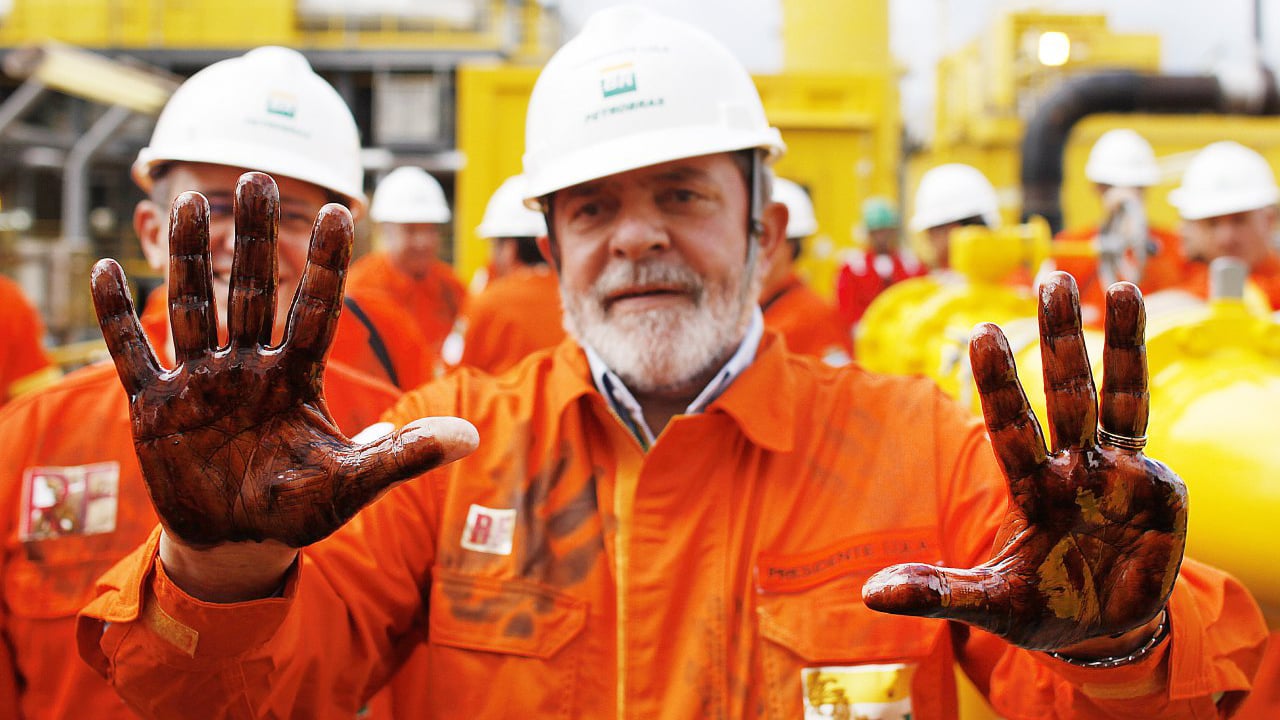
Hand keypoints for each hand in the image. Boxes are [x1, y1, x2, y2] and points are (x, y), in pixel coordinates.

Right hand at [91, 173, 476, 550]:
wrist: (238, 543)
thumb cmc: (299, 510)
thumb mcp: (354, 484)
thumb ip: (404, 455)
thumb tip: (472, 436)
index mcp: (296, 378)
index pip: (315, 309)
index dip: (325, 263)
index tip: (340, 211)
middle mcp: (248, 368)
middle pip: (250, 291)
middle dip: (251, 238)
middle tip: (257, 177)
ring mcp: (200, 382)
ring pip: (193, 308)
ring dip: (186, 257)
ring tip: (186, 200)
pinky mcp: (155, 407)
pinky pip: (133, 354)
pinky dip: (116, 318)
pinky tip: (106, 269)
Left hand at [862, 272, 1186, 651]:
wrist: (1104, 629)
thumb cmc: (1043, 608)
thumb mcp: (989, 605)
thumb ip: (935, 593)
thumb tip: (870, 594)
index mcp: (1028, 487)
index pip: (1009, 425)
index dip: (998, 382)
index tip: (981, 331)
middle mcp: (1067, 466)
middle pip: (1063, 393)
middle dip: (1060, 337)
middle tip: (1051, 278)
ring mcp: (1111, 469)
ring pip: (1111, 394)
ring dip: (1116, 341)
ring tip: (1120, 283)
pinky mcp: (1152, 482)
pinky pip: (1146, 424)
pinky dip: (1142, 376)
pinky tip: (1139, 321)